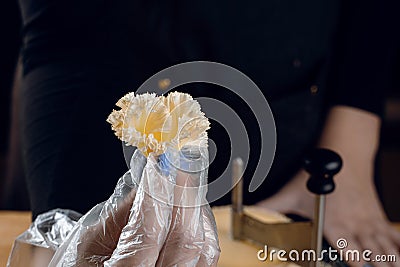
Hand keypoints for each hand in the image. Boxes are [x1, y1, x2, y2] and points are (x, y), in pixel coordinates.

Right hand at [49, 150, 219, 266]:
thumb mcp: (87, 244)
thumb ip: (119, 214)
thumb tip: (150, 181)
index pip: (148, 233)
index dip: (156, 194)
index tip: (158, 167)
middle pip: (185, 239)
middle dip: (183, 195)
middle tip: (177, 168)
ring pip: (203, 246)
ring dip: (195, 209)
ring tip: (182, 185)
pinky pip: (207, 254)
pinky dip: (202, 227)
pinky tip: (190, 209)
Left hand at [256, 169, 399, 266]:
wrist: (345, 157)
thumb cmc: (318, 176)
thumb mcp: (291, 193)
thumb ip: (270, 206)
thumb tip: (248, 211)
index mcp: (336, 224)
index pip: (348, 250)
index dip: (355, 263)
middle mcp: (355, 226)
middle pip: (371, 253)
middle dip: (377, 266)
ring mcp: (369, 222)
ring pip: (385, 247)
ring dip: (390, 260)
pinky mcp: (377, 218)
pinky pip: (392, 236)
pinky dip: (398, 247)